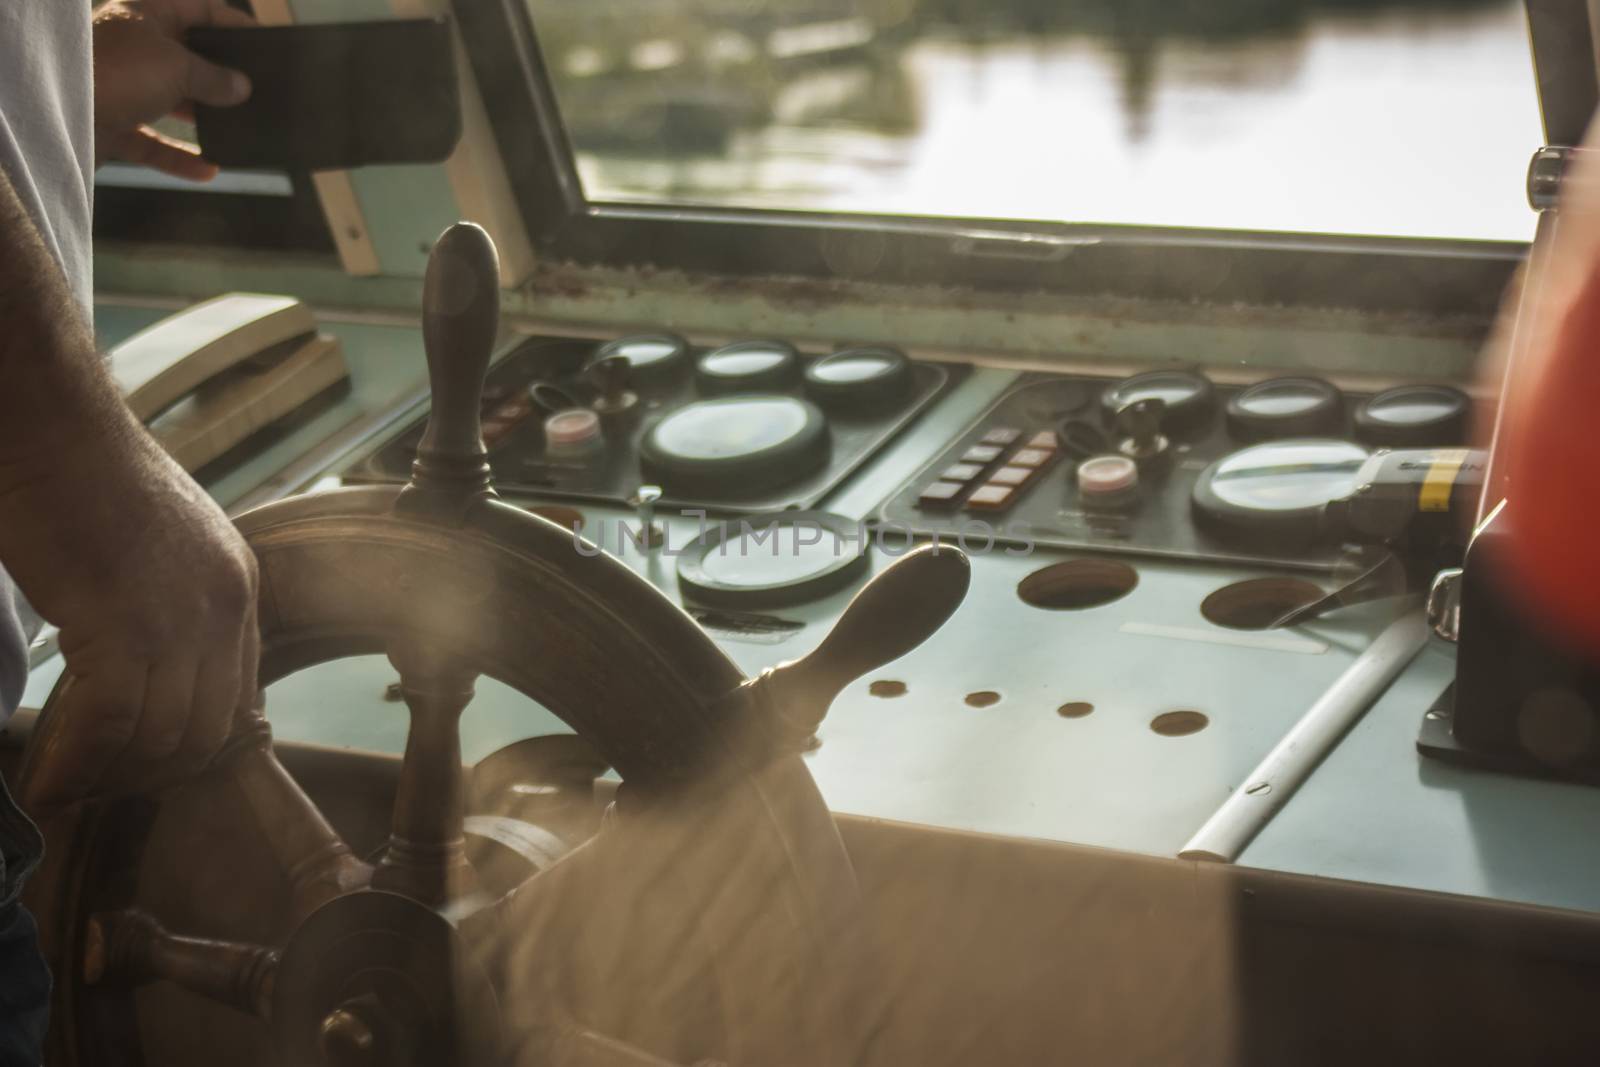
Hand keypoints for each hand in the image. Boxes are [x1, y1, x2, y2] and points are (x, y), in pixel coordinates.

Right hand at [4, 410, 259, 816]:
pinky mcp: (125, 625)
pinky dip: (77, 764)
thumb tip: (141, 665)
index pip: (235, 693)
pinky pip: (110, 725)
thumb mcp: (160, 544)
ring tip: (65, 788)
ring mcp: (181, 619)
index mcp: (239, 587)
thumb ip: (170, 601)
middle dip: (151, 772)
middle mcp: (226, 607)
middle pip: (206, 728)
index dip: (187, 742)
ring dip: (110, 775)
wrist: (49, 423)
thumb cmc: (83, 475)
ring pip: (160, 736)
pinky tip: (46, 782)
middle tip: (98, 789)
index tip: (141, 767)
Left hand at [92, 0, 256, 180]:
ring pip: (171, 102)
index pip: (199, 8)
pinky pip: (154, 141)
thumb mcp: (179, 67)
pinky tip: (210, 169)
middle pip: (186, 58)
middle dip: (219, 77)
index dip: (232, 23)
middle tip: (255, 91)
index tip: (262, 42)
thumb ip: (215, 77)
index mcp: (146, 14)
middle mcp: (132, 47)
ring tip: (237, 129)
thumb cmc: (118, 72)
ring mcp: (122, 86)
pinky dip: (181, 157)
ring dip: (202, 119)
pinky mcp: (115, 123)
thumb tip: (242, 86)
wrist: (61, 114)